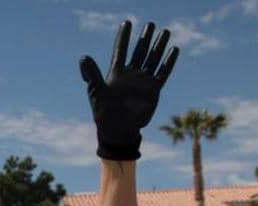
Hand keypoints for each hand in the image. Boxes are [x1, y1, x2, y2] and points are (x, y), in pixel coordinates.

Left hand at [79, 21, 178, 160]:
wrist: (118, 131)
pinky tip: (174, 50)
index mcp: (116, 73)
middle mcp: (131, 75)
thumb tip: (83, 57)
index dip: (123, 37)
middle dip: (145, 38)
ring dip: (158, 46)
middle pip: (139, 51)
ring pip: (152, 59)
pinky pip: (162, 73)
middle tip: (151, 24)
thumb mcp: (96, 92)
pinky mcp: (153, 90)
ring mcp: (143, 82)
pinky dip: (168, 62)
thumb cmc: (104, 113)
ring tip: (165, 32)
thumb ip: (92, 75)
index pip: (120, 50)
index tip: (127, 22)